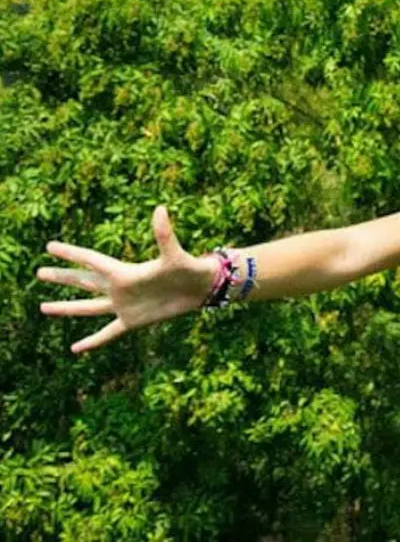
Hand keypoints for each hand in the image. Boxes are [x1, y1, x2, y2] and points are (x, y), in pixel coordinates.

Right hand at [38, 206, 214, 353]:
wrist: (203, 289)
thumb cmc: (189, 268)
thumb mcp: (174, 254)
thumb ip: (164, 234)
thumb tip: (160, 208)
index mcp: (123, 272)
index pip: (91, 260)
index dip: (71, 253)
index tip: (50, 246)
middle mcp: (119, 288)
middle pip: (83, 282)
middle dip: (62, 277)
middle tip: (39, 272)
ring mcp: (124, 306)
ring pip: (88, 307)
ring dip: (66, 308)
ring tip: (43, 306)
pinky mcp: (133, 321)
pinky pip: (107, 333)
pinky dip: (92, 341)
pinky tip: (75, 348)